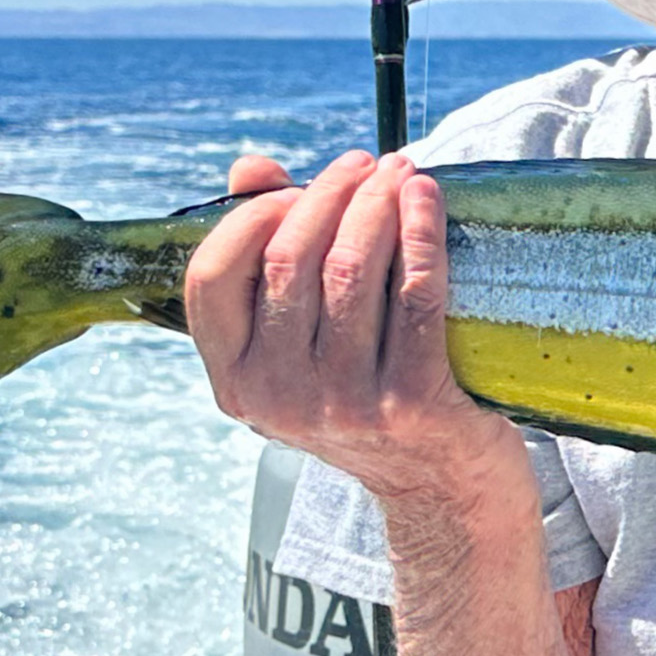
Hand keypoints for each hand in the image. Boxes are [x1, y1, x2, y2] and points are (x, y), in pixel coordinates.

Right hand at [184, 149, 526, 507]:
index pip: (211, 276)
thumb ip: (269, 255)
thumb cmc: (370, 394)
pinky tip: (428, 200)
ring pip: (350, 271)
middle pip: (290, 260)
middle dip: (331, 194)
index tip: (300, 185)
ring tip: (404, 174)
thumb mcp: (304, 344)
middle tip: (371, 165)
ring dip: (379, 205)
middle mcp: (279, 398)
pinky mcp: (410, 404)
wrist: (443, 490)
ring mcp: (344, 405)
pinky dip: (422, 234)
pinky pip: (413, 295)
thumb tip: (249, 168)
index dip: (254, 216)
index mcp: (237, 382)